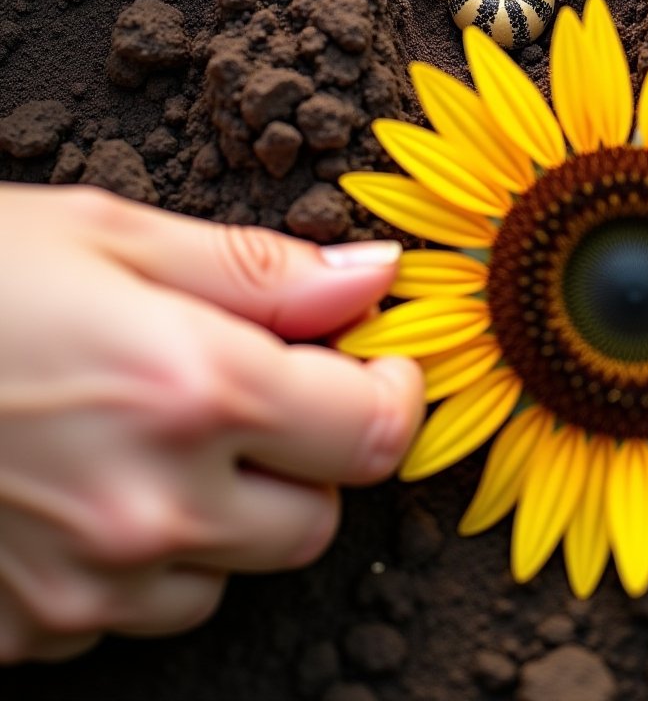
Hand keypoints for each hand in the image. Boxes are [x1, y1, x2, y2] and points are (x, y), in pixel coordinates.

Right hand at [0, 186, 422, 662]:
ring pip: (224, 579)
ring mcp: (82, 587)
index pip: (370, 432)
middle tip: (250, 391)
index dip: (391, 394)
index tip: (374, 364)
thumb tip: (374, 279)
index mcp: (192, 390)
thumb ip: (257, 272)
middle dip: (307, 457)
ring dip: (218, 515)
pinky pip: (124, 614)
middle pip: (313, 521)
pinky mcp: (23, 632)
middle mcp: (151, 507)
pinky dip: (129, 560)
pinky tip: (74, 486)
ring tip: (144, 434)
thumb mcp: (109, 235)